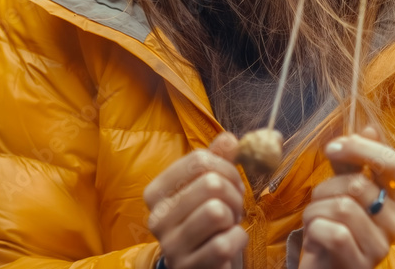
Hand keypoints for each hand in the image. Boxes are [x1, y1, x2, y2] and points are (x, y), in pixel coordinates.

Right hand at [144, 132, 248, 268]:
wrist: (199, 264)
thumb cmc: (204, 220)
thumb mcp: (207, 186)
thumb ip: (217, 159)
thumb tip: (230, 139)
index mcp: (156, 191)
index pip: (198, 159)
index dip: (227, 167)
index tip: (232, 181)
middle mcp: (157, 217)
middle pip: (211, 183)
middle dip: (233, 194)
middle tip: (232, 206)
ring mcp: (171, 245)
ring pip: (216, 212)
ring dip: (233, 217)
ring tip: (228, 223)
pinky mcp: (188, 267)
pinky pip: (225, 243)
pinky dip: (237, 240)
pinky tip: (228, 243)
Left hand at [299, 126, 394, 268]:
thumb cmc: (332, 227)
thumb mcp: (342, 191)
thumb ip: (353, 163)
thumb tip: (370, 127)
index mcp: (393, 199)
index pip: (392, 162)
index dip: (360, 148)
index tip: (331, 148)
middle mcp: (394, 222)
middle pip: (359, 184)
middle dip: (325, 187)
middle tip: (317, 201)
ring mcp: (380, 246)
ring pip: (343, 207)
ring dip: (315, 210)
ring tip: (314, 221)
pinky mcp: (360, 264)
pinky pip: (333, 233)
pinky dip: (314, 229)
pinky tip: (314, 237)